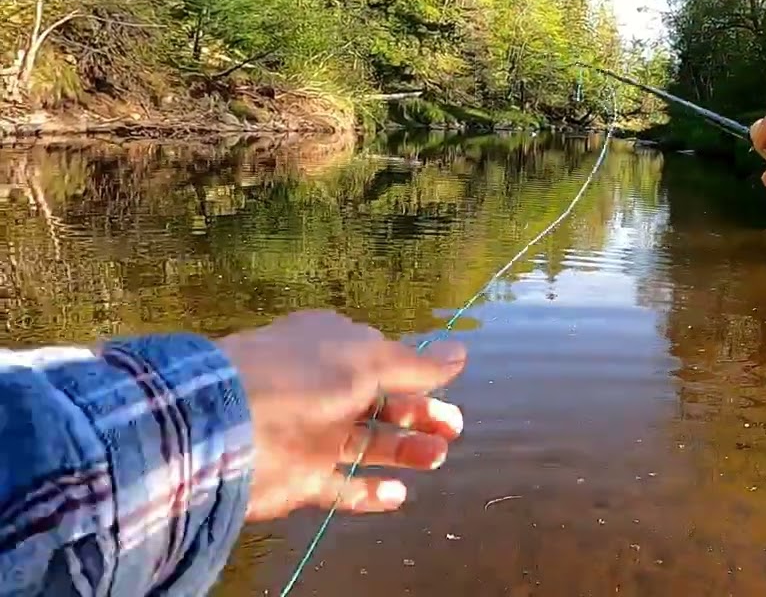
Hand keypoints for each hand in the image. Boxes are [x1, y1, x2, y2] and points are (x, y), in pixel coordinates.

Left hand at [216, 310, 465, 520]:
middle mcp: (322, 390)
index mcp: (332, 350)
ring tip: (436, 456)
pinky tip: (400, 494)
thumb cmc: (303, 377)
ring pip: (368, 445)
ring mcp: (311, 436)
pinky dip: (370, 493)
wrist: (226, 427)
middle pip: (381, 405)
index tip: (449, 385)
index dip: (416, 373)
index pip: (381, 360)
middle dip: (419, 415)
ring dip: (404, 450)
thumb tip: (461, 353)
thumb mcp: (368, 360)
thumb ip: (417, 364)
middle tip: (453, 428)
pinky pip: (341, 488)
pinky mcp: (300, 479)